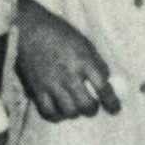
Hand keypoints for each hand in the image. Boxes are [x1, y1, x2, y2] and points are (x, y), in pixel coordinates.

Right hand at [12, 0, 118, 121]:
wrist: (30, 29)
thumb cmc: (60, 33)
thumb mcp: (85, 43)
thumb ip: (96, 63)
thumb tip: (106, 81)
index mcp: (83, 61)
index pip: (103, 87)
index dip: (111, 102)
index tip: (115, 108)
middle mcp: (68, 75)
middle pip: (86, 105)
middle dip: (93, 109)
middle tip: (92, 105)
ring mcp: (51, 84)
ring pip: (69, 111)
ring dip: (76, 112)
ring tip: (75, 107)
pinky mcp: (36, 88)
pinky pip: (48, 111)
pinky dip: (56, 115)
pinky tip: (60, 110)